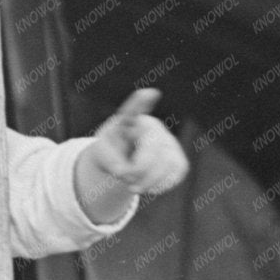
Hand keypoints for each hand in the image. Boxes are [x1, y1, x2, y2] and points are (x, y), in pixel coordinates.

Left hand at [75, 89, 188, 218]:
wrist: (127, 160)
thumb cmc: (111, 151)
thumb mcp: (101, 153)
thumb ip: (110, 161)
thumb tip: (126, 172)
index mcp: (129, 122)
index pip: (133, 111)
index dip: (140, 102)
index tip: (148, 93)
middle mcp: (153, 128)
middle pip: (153, 149)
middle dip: (139, 170)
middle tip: (124, 177)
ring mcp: (169, 143)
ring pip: (168, 163)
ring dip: (149, 181)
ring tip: (133, 186)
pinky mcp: (178, 160)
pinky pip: (175, 174)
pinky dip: (160, 185)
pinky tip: (149, 186)